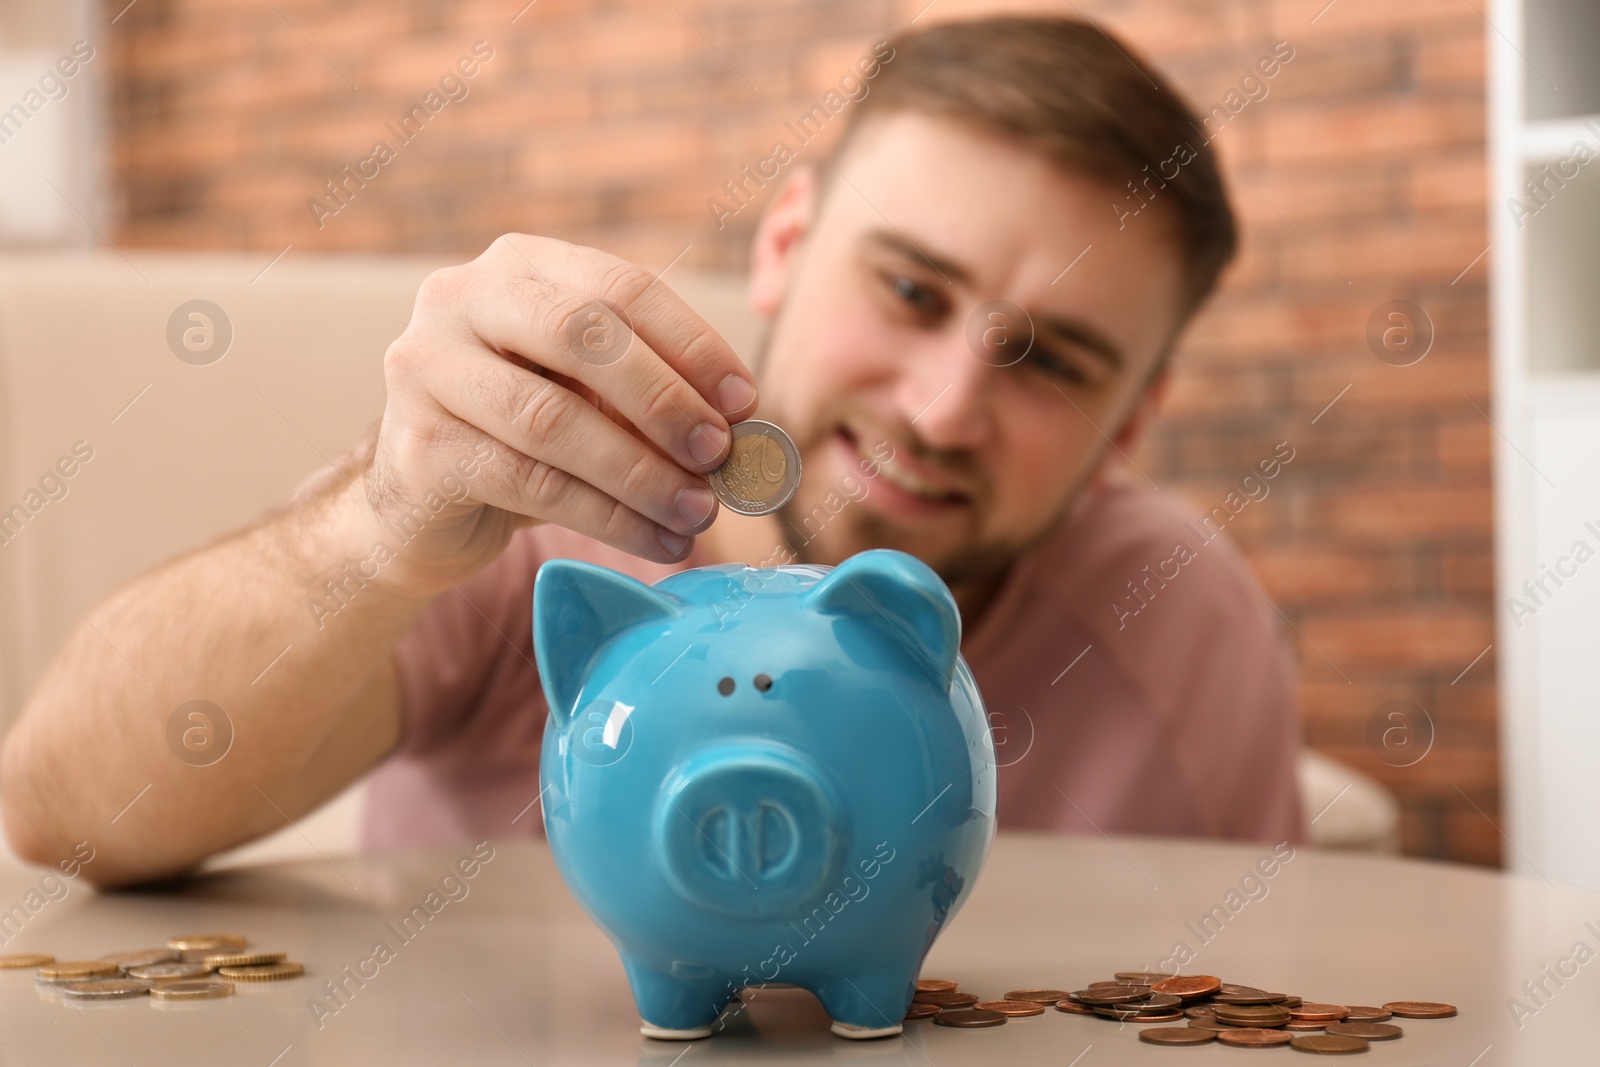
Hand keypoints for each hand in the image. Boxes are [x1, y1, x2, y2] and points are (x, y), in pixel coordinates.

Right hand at [364, 235, 756, 589]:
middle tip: (719, 453)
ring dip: (641, 473)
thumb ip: (651, 393)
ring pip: (553, 419)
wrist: (421, 508)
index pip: (620, 286)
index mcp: (520, 266)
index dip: (692, 343)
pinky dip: (606, 516)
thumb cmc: (523, 438)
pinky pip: (531, 482)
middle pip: (582, 335)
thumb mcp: (590, 396)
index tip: (745, 401)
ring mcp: (428, 369)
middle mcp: (461, 299)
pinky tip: (654, 539)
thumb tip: (742, 426)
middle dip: (664, 398)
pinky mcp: (421, 448)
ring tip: (698, 511)